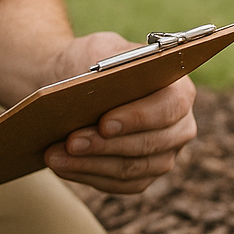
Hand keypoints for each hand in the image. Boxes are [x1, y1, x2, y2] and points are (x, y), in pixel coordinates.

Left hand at [41, 32, 197, 193]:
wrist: (73, 85)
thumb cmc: (89, 63)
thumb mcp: (98, 50)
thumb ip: (108, 62)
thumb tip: (104, 84)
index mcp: (178, 89)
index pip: (169, 107)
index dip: (138, 118)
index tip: (104, 124)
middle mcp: (179, 127)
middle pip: (149, 144)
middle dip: (105, 145)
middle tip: (71, 142)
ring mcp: (164, 155)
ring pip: (131, 169)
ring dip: (89, 164)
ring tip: (54, 155)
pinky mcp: (142, 176)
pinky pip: (118, 184)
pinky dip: (86, 175)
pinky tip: (61, 165)